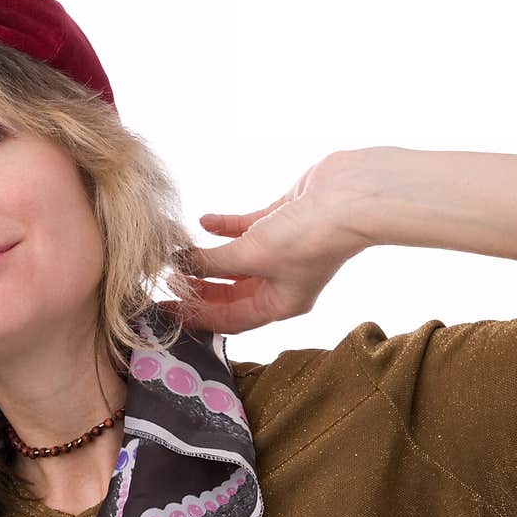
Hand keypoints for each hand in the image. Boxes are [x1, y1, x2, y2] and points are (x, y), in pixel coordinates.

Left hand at [159, 151, 374, 333]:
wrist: (352, 196)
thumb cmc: (309, 237)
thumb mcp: (251, 256)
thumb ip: (211, 262)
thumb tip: (179, 264)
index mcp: (279, 304)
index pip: (228, 319)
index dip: (194, 315)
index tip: (165, 310)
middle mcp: (280, 282)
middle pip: (228, 292)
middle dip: (197, 287)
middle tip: (165, 281)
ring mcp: (281, 251)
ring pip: (234, 261)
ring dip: (207, 256)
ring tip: (176, 252)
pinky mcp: (281, 221)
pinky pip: (244, 230)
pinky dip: (224, 227)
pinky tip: (203, 221)